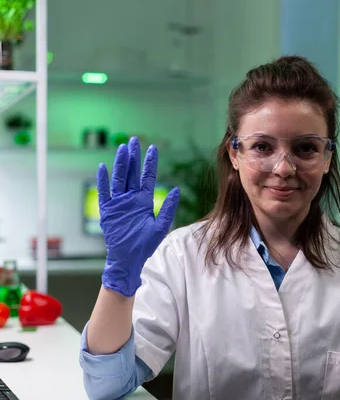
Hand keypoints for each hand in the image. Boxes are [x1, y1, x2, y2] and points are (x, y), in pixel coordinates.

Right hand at [98, 137, 179, 296]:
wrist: (128, 259)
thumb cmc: (144, 245)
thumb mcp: (160, 227)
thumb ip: (167, 208)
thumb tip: (176, 190)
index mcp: (143, 201)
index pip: (147, 177)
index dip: (150, 163)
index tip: (153, 148)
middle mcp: (130, 199)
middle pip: (132, 173)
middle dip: (133, 157)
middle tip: (134, 140)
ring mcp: (118, 204)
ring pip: (119, 179)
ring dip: (121, 164)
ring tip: (122, 149)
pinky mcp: (107, 211)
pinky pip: (104, 193)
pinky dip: (103, 181)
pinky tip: (103, 168)